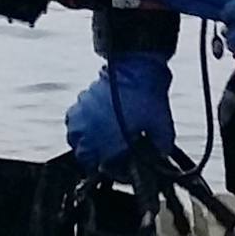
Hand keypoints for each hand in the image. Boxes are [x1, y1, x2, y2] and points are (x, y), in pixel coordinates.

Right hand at [65, 52, 176, 166]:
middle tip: (109, 155)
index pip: (102, 167)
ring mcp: (81, 115)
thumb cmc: (146, 94)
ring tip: (98, 140)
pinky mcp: (81, 100)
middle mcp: (88, 131)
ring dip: (84, 142)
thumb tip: (162, 152)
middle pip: (83, 156)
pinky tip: (93, 122)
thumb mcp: (161, 124)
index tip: (121, 167)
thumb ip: (162, 145)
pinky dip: (80, 123)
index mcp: (106, 142)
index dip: (113, 170)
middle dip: (95, 158)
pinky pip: (73, 119)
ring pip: (74, 138)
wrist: (137, 65)